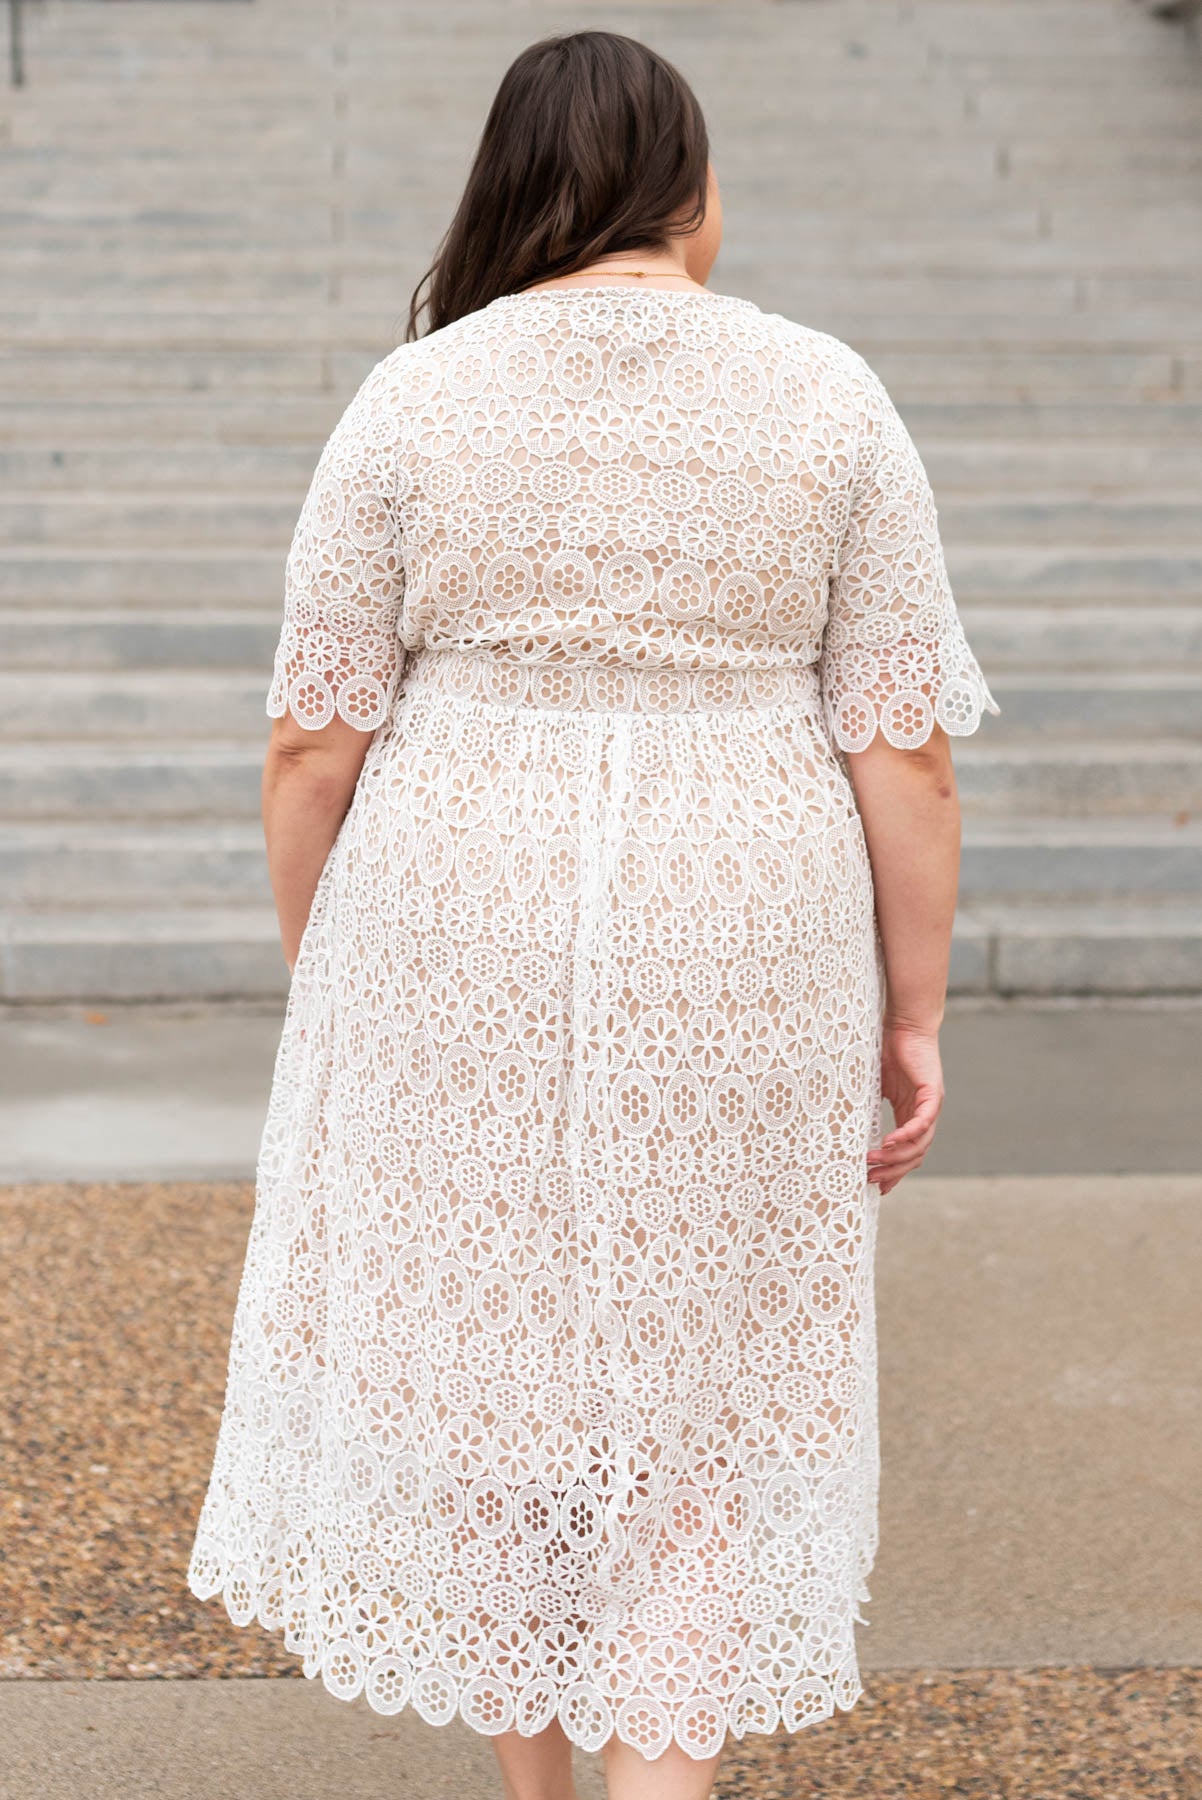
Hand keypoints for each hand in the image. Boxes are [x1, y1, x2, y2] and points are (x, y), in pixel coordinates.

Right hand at [868, 1021, 944, 1195]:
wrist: (904, 1024)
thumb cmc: (886, 1049)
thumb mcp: (872, 1085)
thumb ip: (865, 1105)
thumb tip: (842, 1124)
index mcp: (910, 1114)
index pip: (906, 1152)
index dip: (893, 1171)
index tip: (875, 1185)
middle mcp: (924, 1114)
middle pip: (913, 1155)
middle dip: (892, 1172)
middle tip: (870, 1180)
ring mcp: (930, 1106)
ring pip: (919, 1145)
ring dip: (896, 1158)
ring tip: (873, 1164)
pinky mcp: (933, 1094)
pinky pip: (923, 1123)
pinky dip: (907, 1136)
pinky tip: (889, 1144)